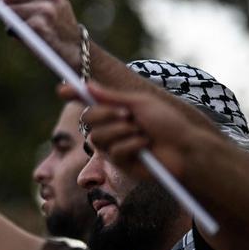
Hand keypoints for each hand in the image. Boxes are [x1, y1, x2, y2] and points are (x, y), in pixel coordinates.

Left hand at [0, 0, 80, 68]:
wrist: (74, 47)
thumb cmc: (50, 21)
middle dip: (5, 2)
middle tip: (15, 12)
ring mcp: (47, 8)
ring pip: (9, 10)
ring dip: (12, 20)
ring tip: (28, 26)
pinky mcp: (41, 25)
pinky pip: (14, 26)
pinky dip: (17, 32)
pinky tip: (32, 36)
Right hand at [56, 82, 210, 178]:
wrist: (186, 149)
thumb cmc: (168, 123)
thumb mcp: (140, 104)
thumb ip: (112, 97)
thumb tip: (89, 86)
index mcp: (115, 110)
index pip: (88, 101)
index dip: (73, 94)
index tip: (62, 90)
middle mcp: (111, 127)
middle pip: (88, 118)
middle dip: (107, 115)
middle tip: (128, 115)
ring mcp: (113, 146)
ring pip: (98, 136)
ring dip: (123, 132)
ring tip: (142, 133)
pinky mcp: (120, 164)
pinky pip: (113, 151)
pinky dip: (132, 146)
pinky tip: (146, 147)